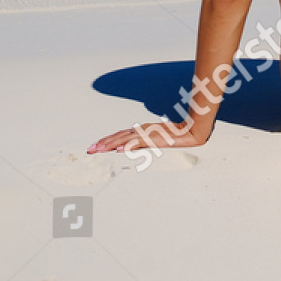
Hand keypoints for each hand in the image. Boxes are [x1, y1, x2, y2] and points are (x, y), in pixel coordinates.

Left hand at [87, 118, 208, 155]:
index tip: (96, 146)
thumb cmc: (175, 136)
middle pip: (118, 136)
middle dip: (103, 143)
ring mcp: (147, 133)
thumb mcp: (156, 140)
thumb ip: (142, 143)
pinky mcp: (153, 137)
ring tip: (98, 150)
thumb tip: (127, 149)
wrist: (190, 132)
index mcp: (142, 130)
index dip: (107, 140)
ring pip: (124, 138)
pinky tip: (118, 149)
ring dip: (110, 144)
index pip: (120, 135)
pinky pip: (137, 142)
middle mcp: (142, 130)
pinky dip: (127, 145)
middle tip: (90, 149)